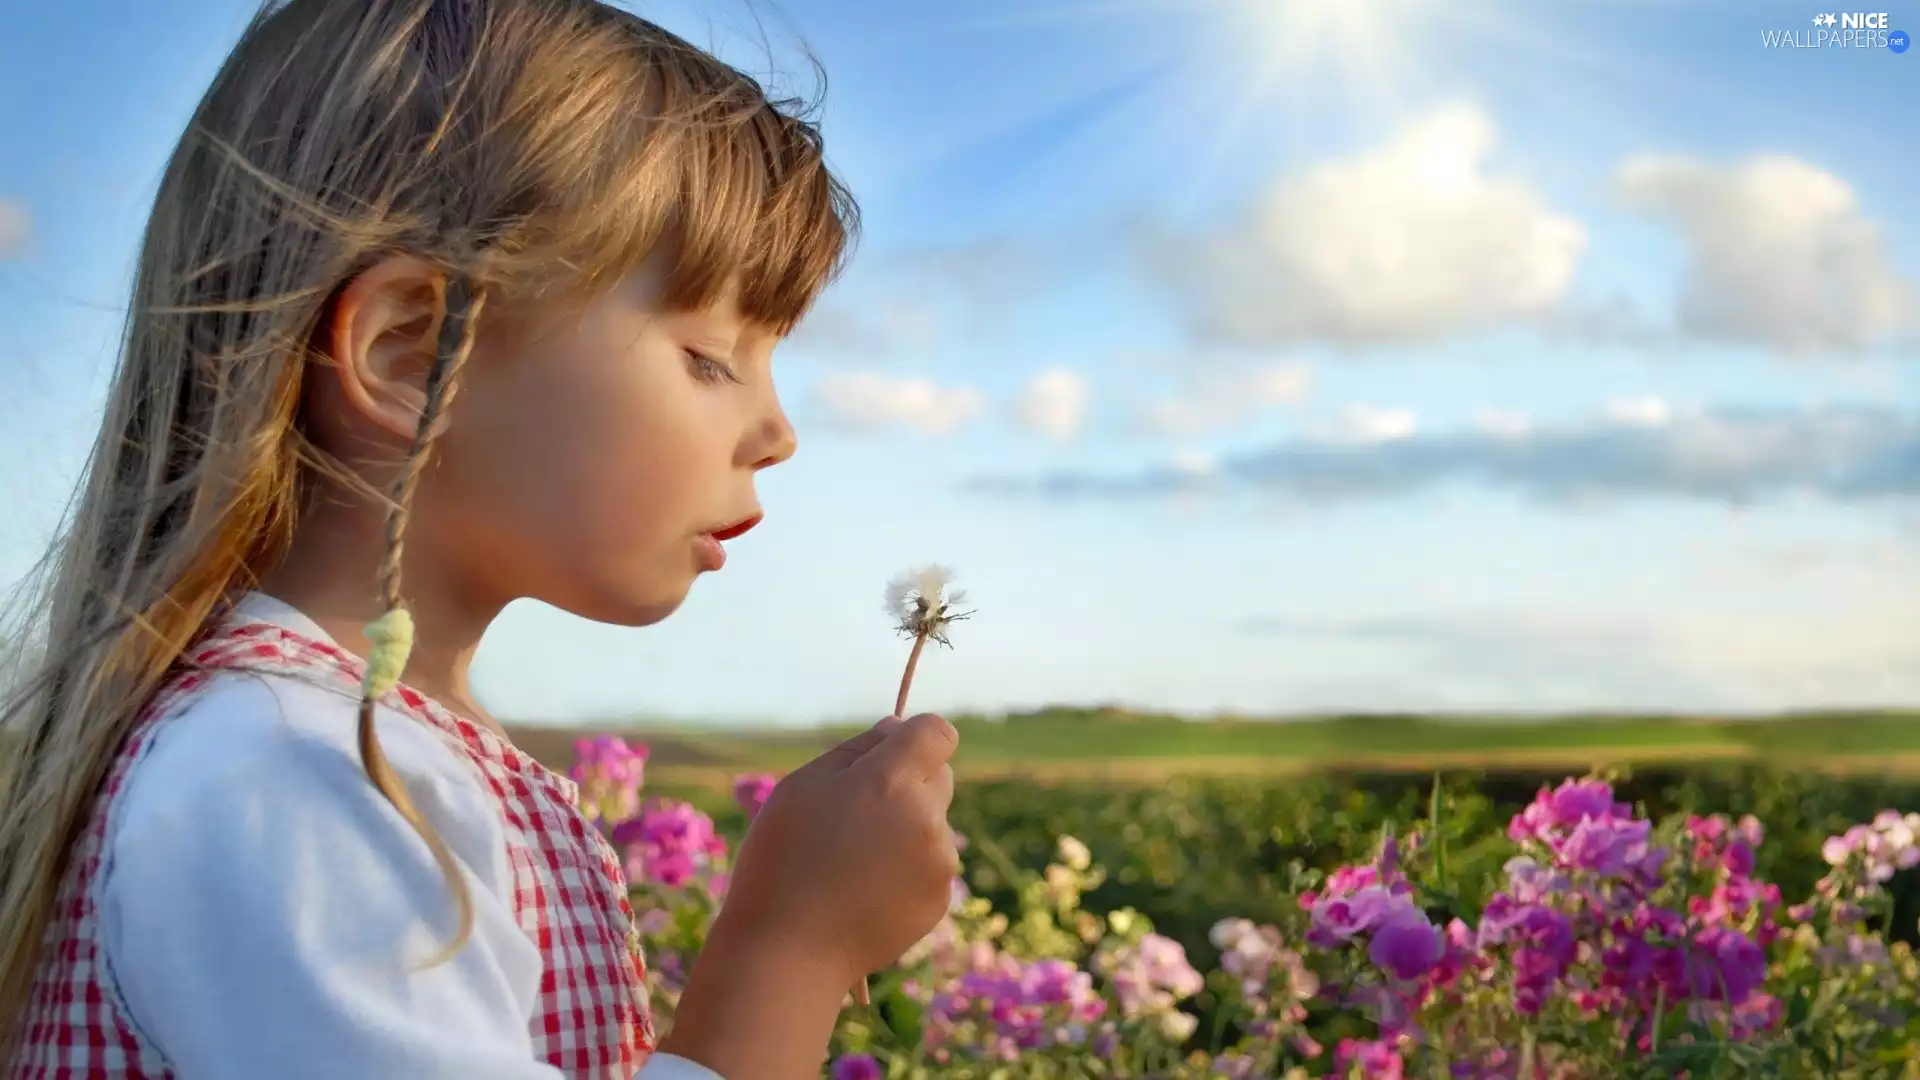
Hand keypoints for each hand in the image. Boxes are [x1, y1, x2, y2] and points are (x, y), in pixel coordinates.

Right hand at [726, 712, 959, 983]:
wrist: (787, 949)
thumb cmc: (782, 858)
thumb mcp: (802, 785)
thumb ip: (856, 749)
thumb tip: (896, 729)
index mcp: (891, 781)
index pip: (937, 733)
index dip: (915, 737)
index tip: (890, 753)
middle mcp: (926, 817)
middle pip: (941, 776)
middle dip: (909, 783)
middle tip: (858, 813)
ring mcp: (938, 862)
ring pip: (933, 824)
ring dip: (906, 829)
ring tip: (853, 862)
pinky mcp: (938, 899)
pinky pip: (930, 866)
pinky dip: (906, 870)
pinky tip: (864, 891)